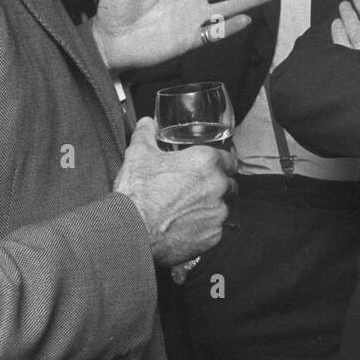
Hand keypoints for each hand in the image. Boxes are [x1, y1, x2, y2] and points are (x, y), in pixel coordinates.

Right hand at [115, 118, 237, 267]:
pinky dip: (204, 229)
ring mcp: (217, 213)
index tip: (213, 168)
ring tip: (187, 211)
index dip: (221, 164)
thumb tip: (148, 123)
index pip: (229, 159)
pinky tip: (186, 227)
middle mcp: (217, 186)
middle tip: (195, 190)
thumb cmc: (137, 194)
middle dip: (216, 186)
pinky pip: (215, 230)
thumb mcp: (138, 154)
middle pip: (228, 184)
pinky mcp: (213, 236)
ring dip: (210, 208)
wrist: (131, 231)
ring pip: (222, 208)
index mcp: (205, 162)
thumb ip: (146, 134)